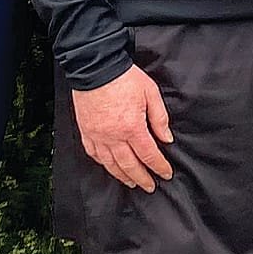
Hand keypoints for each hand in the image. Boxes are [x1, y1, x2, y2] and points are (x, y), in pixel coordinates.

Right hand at [72, 65, 173, 191]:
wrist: (95, 67)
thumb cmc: (123, 77)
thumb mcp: (150, 93)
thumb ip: (159, 118)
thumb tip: (166, 138)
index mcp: (132, 127)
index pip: (149, 154)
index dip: (159, 166)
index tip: (166, 173)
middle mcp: (114, 136)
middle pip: (130, 165)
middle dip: (142, 178)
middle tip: (150, 186)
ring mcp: (98, 136)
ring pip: (111, 164)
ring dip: (123, 176)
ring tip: (132, 182)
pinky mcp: (86, 131)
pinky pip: (94, 154)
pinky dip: (103, 164)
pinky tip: (109, 167)